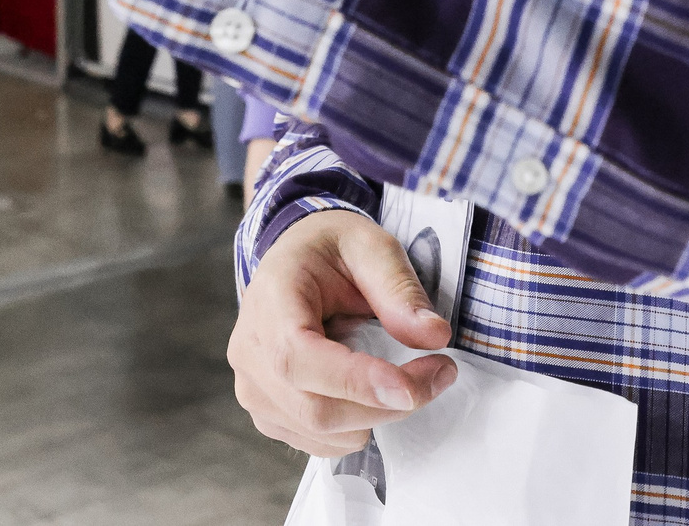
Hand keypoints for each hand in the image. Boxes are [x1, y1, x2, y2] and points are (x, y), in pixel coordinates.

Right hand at [228, 210, 456, 456]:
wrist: (297, 259)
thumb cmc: (330, 250)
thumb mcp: (372, 247)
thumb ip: (399, 289)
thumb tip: (434, 336)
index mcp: (269, 300)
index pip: (298, 357)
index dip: (354, 382)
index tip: (411, 388)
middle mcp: (248, 351)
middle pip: (315, 408)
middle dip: (386, 405)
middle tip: (440, 374)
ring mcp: (253, 388)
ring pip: (321, 432)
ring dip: (379, 418)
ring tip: (411, 378)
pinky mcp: (268, 413)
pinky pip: (318, 442)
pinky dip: (359, 427)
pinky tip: (373, 391)